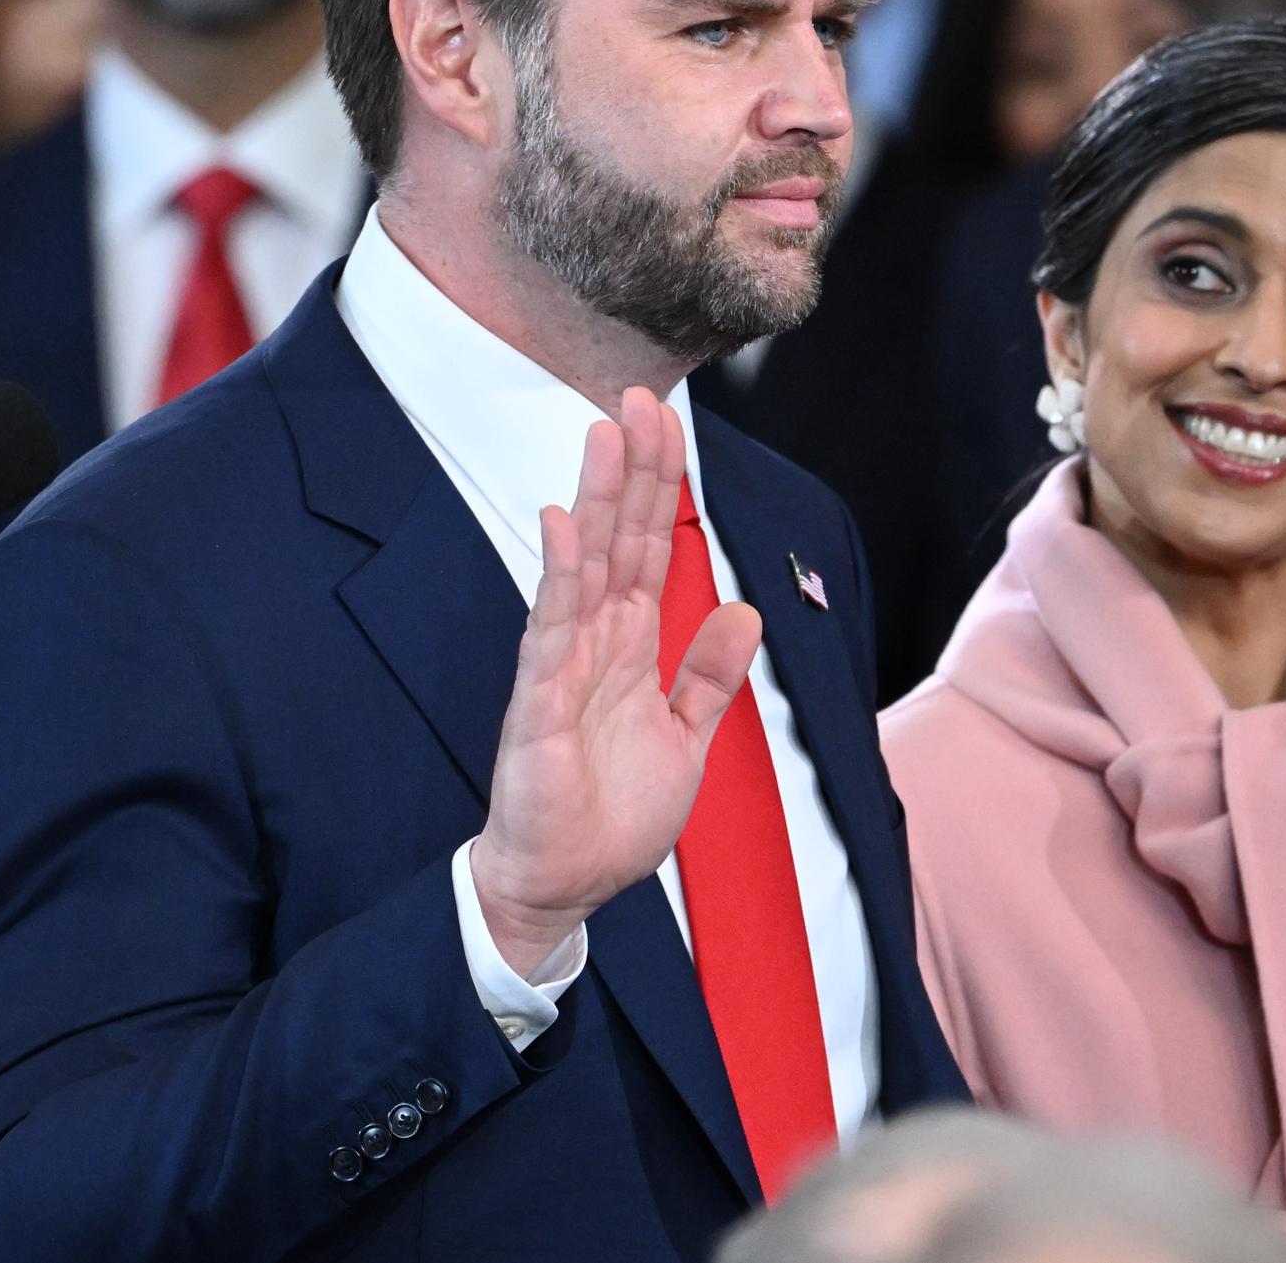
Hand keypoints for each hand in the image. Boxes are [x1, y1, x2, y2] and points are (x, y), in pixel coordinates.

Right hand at [470, 389, 762, 977]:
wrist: (565, 887)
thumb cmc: (611, 816)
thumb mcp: (685, 737)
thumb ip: (709, 676)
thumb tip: (745, 612)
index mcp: (632, 648)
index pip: (650, 551)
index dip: (663, 491)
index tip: (671, 427)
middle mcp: (596, 644)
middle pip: (619, 541)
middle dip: (633, 471)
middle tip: (641, 399)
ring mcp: (564, 667)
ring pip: (585, 567)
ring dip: (597, 500)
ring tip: (605, 435)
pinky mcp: (540, 705)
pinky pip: (550, 630)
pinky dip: (559, 577)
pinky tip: (563, 525)